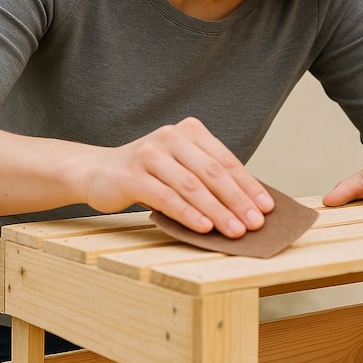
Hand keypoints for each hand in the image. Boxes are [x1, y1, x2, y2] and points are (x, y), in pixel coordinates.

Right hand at [80, 117, 273, 237]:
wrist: (96, 171)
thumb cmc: (148, 175)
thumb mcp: (179, 167)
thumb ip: (206, 178)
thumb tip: (247, 206)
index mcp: (188, 131)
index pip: (225, 160)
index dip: (248, 185)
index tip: (267, 207)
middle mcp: (170, 137)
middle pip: (212, 172)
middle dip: (237, 200)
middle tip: (255, 223)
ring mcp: (149, 154)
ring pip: (191, 186)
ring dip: (217, 211)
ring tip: (235, 231)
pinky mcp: (132, 175)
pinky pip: (167, 197)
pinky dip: (189, 214)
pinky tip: (204, 228)